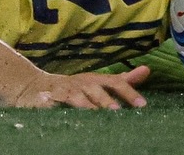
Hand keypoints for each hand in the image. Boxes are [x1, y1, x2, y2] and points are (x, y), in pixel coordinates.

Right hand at [9, 65, 148, 110]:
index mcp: (96, 80)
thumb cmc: (74, 88)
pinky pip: (51, 101)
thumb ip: (122, 80)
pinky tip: (51, 103)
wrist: (36, 86)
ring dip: (85, 105)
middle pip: (97, 91)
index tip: (142, 105)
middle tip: (118, 112)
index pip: (115, 83)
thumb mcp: (99, 83)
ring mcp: (65, 91)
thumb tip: (147, 70)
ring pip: (76, 98)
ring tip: (94, 113)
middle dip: (107, 101)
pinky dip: (51, 101)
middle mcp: (82, 84)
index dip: (128, 93)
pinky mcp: (47, 98)